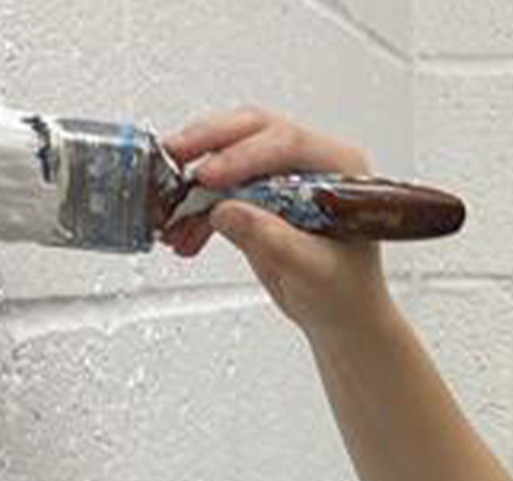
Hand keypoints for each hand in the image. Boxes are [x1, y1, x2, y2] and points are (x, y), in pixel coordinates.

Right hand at [161, 107, 392, 338]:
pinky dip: (197, 208)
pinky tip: (183, 232)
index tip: (210, 176)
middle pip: (253, 133)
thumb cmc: (343, 293)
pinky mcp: (257, 193)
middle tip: (173, 158)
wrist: (339, 315)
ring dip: (194, 180)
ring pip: (230, 154)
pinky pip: (220, 187)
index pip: (288, 143)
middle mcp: (310, 163)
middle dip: (208, 143)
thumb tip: (227, 211)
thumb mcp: (312, 270)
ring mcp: (281, 175)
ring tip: (170, 209)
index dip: (244, 155)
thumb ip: (273, 240)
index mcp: (339, 169)